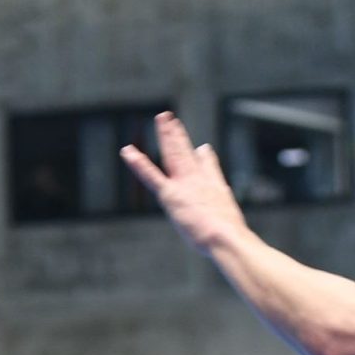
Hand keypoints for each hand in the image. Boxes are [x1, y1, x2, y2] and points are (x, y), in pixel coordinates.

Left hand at [120, 112, 247, 253]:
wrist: (224, 236)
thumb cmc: (227, 230)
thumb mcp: (226, 201)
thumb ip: (216, 177)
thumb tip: (212, 157)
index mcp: (212, 186)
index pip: (205, 166)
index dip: (202, 155)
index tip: (202, 147)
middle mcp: (197, 180)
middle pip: (185, 153)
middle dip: (176, 134)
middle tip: (168, 118)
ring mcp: (182, 185)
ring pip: (172, 154)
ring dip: (165, 135)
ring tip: (161, 120)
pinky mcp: (169, 195)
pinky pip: (150, 175)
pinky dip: (138, 163)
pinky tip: (127, 152)